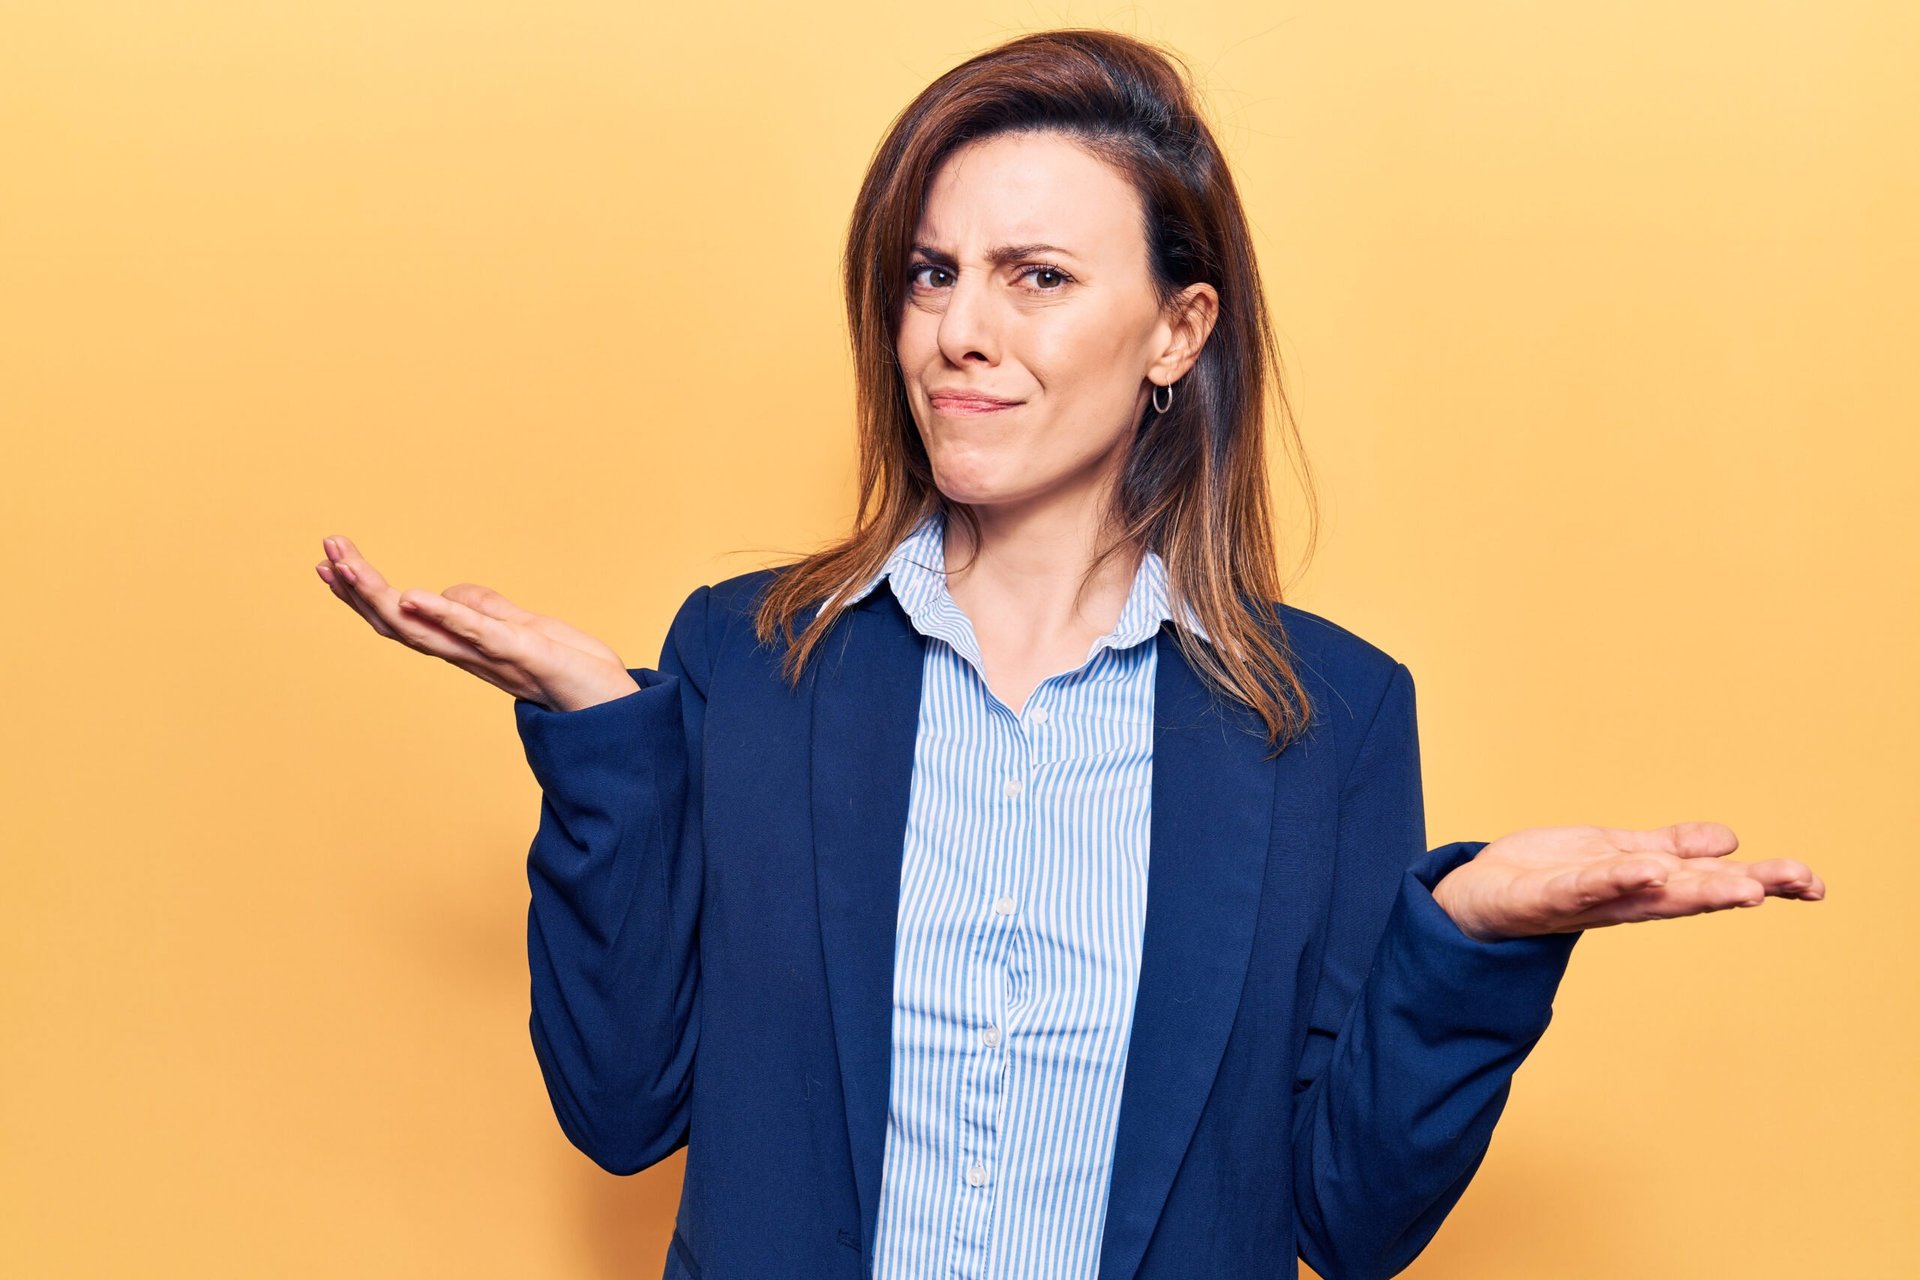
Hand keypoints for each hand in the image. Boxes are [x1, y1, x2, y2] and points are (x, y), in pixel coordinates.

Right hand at [314, 534, 641, 712]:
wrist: (611, 705)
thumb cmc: (569, 669)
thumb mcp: (520, 629)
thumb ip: (484, 611)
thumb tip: (450, 593)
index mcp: (462, 645)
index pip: (401, 617)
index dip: (362, 594)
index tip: (329, 563)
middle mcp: (467, 654)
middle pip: (396, 622)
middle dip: (357, 587)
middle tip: (325, 552)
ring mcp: (489, 656)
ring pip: (421, 628)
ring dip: (380, 595)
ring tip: (347, 565)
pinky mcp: (520, 653)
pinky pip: (474, 633)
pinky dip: (442, 613)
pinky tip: (412, 594)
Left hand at [1430, 821, 1826, 941]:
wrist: (1475, 898)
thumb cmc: (1546, 875)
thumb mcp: (1616, 854)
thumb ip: (1669, 848)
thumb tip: (1730, 841)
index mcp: (1646, 884)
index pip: (1713, 881)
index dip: (1764, 882)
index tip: (1814, 885)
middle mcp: (1625, 898)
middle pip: (1692, 892)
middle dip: (1745, 887)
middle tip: (1800, 884)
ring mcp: (1586, 900)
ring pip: (1647, 896)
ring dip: (1694, 891)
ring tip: (1741, 887)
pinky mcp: (1542, 898)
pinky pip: (1582, 888)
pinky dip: (1614, 881)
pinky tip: (1646, 872)